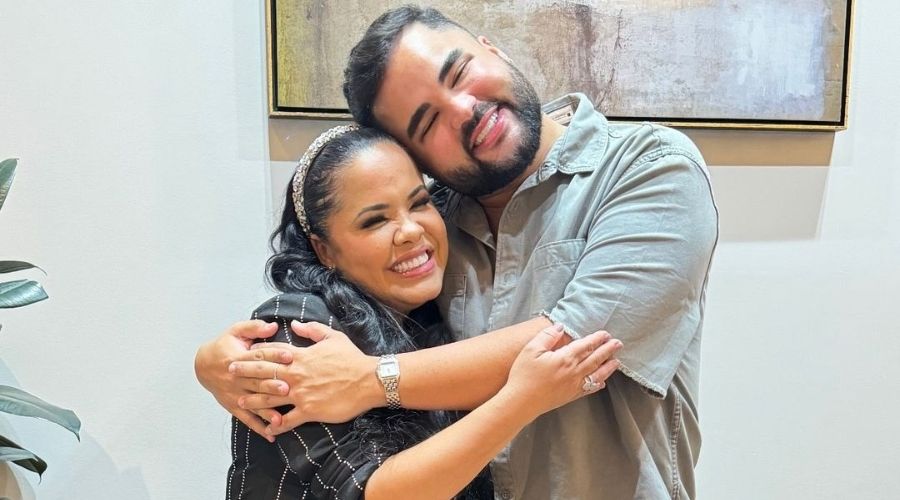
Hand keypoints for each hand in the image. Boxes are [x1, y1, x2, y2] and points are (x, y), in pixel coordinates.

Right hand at [194, 320, 285, 439]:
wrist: (203, 366)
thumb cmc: (225, 346)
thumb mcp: (236, 331)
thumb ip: (254, 327)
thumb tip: (273, 326)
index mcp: (237, 358)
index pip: (257, 357)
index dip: (273, 355)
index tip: (290, 355)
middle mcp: (236, 378)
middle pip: (256, 382)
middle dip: (271, 385)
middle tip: (287, 388)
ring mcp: (235, 394)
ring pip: (253, 403)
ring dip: (267, 411)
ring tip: (281, 419)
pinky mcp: (234, 406)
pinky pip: (247, 419)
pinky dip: (259, 428)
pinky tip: (272, 436)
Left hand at [227, 320, 380, 435]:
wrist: (368, 380)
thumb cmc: (352, 358)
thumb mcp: (332, 337)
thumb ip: (311, 330)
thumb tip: (293, 325)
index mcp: (301, 356)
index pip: (272, 352)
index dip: (256, 353)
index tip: (243, 352)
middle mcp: (296, 374)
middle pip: (264, 372)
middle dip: (245, 371)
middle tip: (230, 372)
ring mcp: (301, 393)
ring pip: (270, 397)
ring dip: (253, 398)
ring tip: (240, 400)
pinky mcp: (309, 410)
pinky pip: (287, 420)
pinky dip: (276, 425)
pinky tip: (267, 428)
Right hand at [501, 324, 621, 417]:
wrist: (521, 402)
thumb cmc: (524, 375)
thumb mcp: (531, 350)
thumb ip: (547, 336)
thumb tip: (560, 326)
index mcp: (565, 358)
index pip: (585, 346)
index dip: (597, 339)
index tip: (606, 334)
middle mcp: (574, 372)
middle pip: (595, 359)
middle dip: (608, 350)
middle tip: (618, 344)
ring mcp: (574, 385)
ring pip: (596, 374)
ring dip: (608, 367)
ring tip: (617, 362)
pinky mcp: (570, 396)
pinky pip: (589, 389)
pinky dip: (597, 384)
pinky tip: (602, 382)